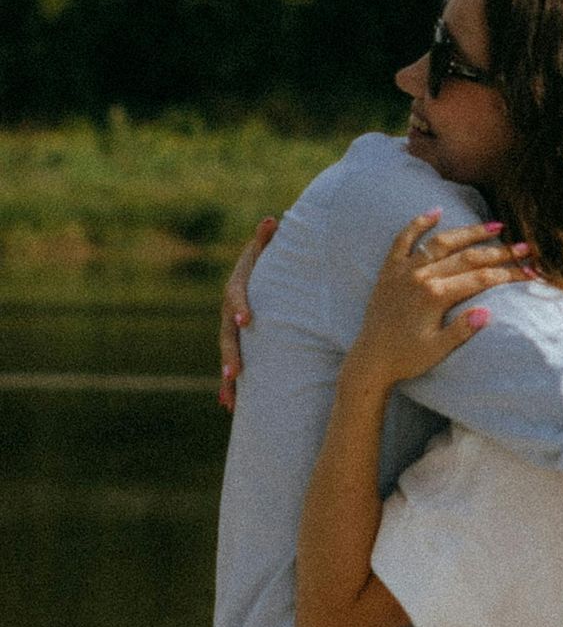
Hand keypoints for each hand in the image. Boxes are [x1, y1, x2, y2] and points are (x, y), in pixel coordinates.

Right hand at [218, 215, 276, 408]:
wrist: (264, 279)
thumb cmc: (271, 264)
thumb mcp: (268, 252)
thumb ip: (267, 240)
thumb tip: (272, 220)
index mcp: (238, 287)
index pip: (235, 295)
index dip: (239, 306)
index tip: (247, 320)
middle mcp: (230, 311)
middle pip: (227, 333)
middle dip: (230, 353)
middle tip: (235, 372)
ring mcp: (232, 330)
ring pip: (228, 354)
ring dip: (228, 375)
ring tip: (231, 396)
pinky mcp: (240, 346)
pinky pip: (232, 366)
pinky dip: (229, 387)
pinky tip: (229, 406)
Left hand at [346, 214, 531, 391]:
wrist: (371, 359)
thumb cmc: (407, 358)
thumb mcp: (437, 350)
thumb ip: (462, 330)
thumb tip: (488, 312)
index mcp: (435, 296)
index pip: (480, 279)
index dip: (508, 275)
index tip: (529, 271)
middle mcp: (421, 276)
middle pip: (467, 257)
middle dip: (499, 252)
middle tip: (525, 247)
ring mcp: (404, 270)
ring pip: (442, 242)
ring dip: (470, 232)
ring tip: (494, 225)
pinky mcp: (390, 269)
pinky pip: (403, 239)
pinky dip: (418, 224)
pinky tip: (436, 211)